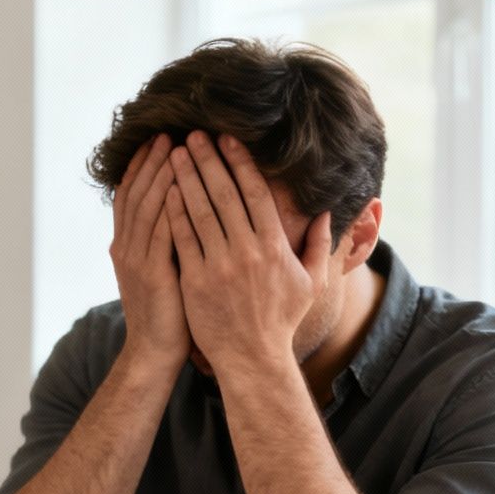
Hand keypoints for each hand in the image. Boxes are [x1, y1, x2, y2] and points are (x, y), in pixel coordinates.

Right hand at [110, 132, 190, 368]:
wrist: (154, 352)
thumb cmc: (167, 313)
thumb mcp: (161, 271)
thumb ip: (166, 241)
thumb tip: (184, 211)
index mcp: (127, 246)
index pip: (132, 196)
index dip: (142, 167)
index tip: (158, 141)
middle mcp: (126, 248)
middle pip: (136, 194)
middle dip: (152, 162)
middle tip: (167, 133)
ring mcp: (136, 260)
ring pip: (147, 207)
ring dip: (161, 175)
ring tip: (176, 148)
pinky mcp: (151, 274)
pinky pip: (160, 232)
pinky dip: (169, 206)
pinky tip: (181, 185)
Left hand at [161, 130, 333, 372]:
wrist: (252, 358)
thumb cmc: (281, 320)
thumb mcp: (311, 283)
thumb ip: (320, 245)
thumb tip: (329, 212)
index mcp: (275, 248)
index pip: (256, 195)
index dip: (241, 164)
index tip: (228, 139)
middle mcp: (247, 252)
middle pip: (224, 196)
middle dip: (208, 161)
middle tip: (193, 135)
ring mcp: (219, 266)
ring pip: (200, 213)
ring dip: (186, 179)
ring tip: (175, 154)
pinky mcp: (194, 281)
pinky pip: (182, 240)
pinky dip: (173, 213)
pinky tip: (165, 191)